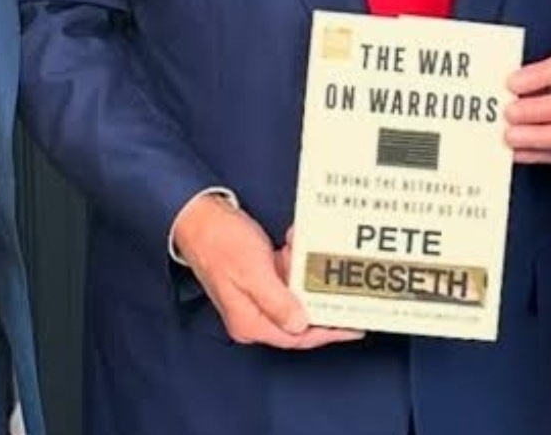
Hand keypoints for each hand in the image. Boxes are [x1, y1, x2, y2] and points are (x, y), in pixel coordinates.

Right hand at [173, 195, 362, 349]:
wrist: (196, 214)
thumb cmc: (217, 241)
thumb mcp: (252, 271)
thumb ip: (278, 301)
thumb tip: (301, 325)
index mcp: (250, 322)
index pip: (298, 337)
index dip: (328, 332)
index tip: (354, 326)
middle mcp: (252, 314)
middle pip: (298, 315)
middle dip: (315, 291)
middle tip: (333, 276)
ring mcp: (253, 295)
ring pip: (293, 292)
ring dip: (302, 269)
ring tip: (301, 246)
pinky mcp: (254, 278)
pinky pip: (283, 276)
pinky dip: (291, 260)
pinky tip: (292, 242)